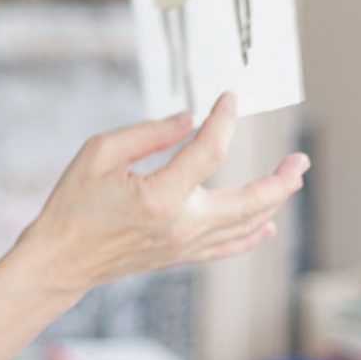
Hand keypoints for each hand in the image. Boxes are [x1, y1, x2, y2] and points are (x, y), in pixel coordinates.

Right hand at [11, 95, 308, 299]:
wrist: (60, 260)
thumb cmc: (73, 204)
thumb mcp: (99, 153)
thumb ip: (148, 133)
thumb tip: (189, 118)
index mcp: (161, 197)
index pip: (209, 151)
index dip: (223, 120)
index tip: (228, 98)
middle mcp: (181, 226)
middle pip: (249, 201)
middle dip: (280, 179)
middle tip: (300, 159)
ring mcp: (185, 246)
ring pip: (245, 225)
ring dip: (274, 202)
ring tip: (292, 179)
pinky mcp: (180, 256)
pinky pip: (227, 248)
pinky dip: (251, 236)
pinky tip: (268, 226)